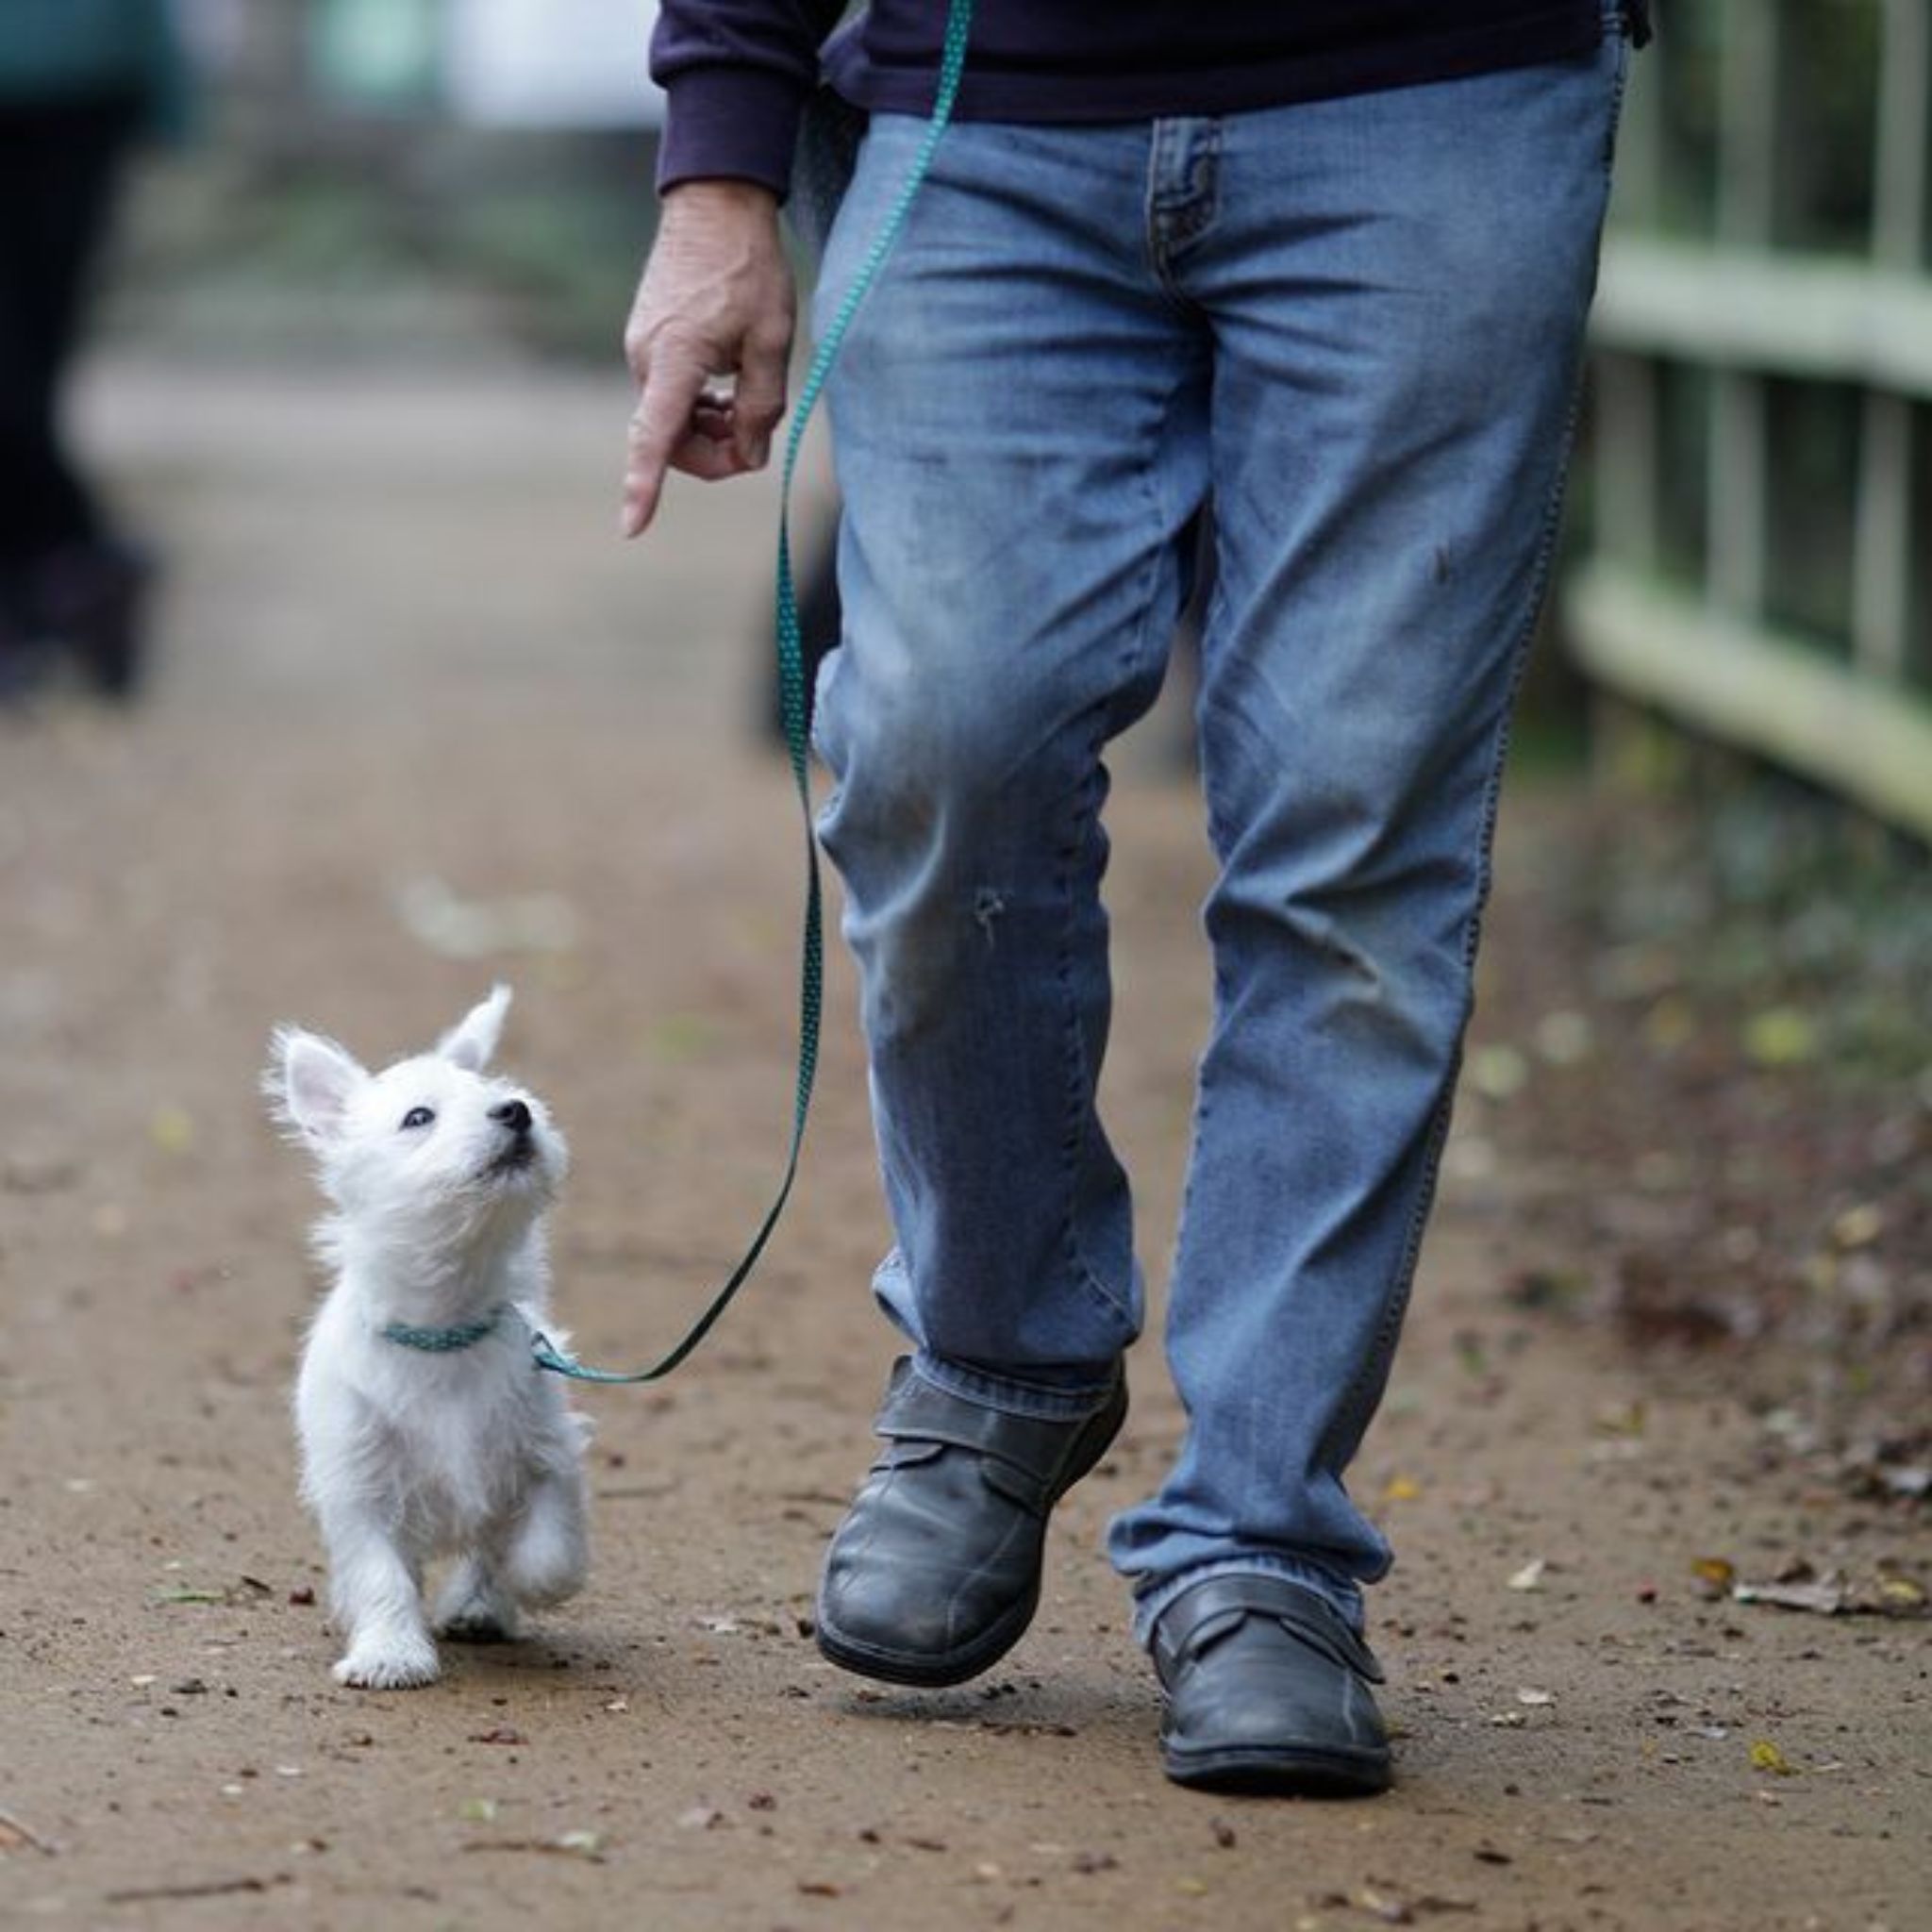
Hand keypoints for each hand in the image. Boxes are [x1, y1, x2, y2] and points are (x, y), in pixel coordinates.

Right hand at [620, 180, 795, 536]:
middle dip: (715, 453)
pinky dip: (699, 405)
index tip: (631, 527)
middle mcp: (646, 359)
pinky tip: (728, 385)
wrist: (714, 204)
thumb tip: (749, 454)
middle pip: (673, 441)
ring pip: (672, 421)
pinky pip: (670, 395)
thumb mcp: (773, 340)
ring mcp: (641, 350)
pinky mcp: (648, 342)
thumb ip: (763, 406)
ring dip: (710, 427)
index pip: (654, 439)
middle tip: (757, 437)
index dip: (643, 487)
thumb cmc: (748, 267)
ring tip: (748, 401)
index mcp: (674, 360)